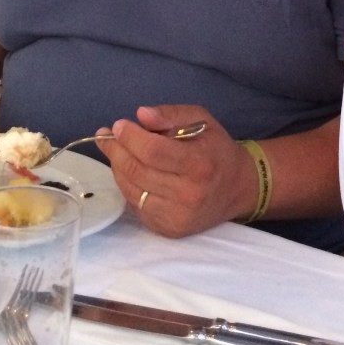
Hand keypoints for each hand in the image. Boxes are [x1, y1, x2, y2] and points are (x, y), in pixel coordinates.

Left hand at [97, 104, 256, 238]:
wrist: (238, 189)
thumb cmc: (217, 150)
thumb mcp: (202, 120)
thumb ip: (170, 114)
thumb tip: (141, 114)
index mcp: (199, 165)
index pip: (152, 151)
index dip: (130, 137)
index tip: (118, 125)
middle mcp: (188, 195)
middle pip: (136, 171)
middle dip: (115, 150)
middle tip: (106, 136)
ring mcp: (177, 217)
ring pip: (131, 190)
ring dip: (117, 167)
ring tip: (115, 150)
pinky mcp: (169, 230)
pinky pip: (136, 205)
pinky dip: (128, 186)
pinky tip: (130, 171)